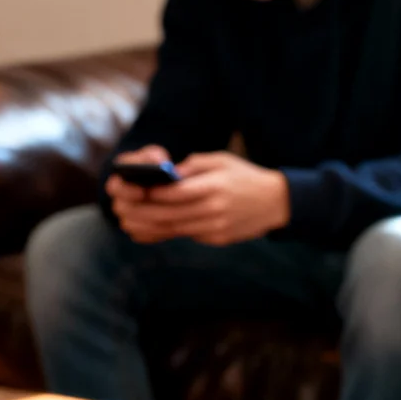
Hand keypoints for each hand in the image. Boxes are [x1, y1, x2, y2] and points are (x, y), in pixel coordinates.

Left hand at [113, 151, 287, 245]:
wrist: (276, 202)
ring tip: (130, 220)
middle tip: (124, 208)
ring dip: (150, 226)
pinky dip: (167, 232)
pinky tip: (149, 229)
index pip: (178, 193)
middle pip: (171, 214)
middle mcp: (215, 209)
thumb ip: (193, 166)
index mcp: (215, 187)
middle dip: (145, 212)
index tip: (136, 189)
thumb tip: (166, 174)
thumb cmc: (245, 176)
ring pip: (176, 229)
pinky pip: (187, 235)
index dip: (155, 193)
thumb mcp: (221, 160)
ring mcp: (217, 227)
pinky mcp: (218, 239)